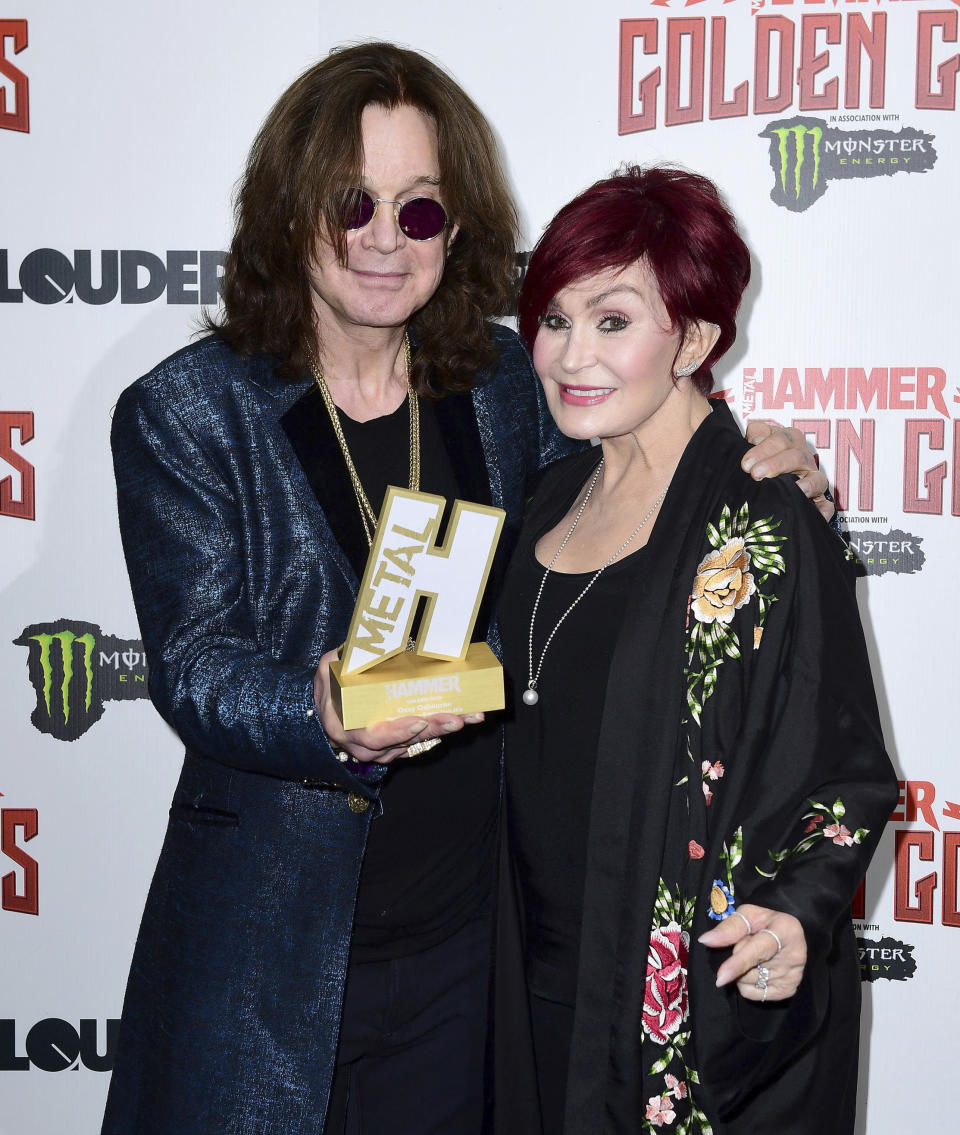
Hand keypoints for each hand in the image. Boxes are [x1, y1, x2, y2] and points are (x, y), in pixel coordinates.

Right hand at [312, 648, 483, 764]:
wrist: (328, 712)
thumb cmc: (330, 690)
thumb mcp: (327, 672)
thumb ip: (337, 661)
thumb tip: (357, 645)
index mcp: (347, 729)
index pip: (375, 737)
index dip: (397, 732)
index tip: (419, 720)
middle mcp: (366, 746)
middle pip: (405, 742)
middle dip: (434, 730)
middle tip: (458, 719)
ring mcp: (383, 749)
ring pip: (417, 743)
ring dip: (444, 730)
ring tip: (469, 717)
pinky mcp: (397, 746)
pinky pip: (421, 742)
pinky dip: (441, 731)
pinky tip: (463, 719)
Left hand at [698, 905, 806, 1001]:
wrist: (788, 934)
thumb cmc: (765, 922)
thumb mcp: (748, 915)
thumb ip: (729, 928)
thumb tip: (706, 940)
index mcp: (786, 930)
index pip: (757, 951)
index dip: (737, 963)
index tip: (721, 977)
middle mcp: (795, 956)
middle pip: (750, 969)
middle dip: (737, 958)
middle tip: (746, 944)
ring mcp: (794, 976)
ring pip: (749, 983)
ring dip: (741, 972)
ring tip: (753, 957)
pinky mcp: (789, 990)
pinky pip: (755, 994)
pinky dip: (747, 984)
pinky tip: (757, 970)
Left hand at [742, 420, 834, 522]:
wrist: (768, 481)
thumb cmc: (759, 460)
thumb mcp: (755, 442)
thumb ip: (756, 433)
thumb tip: (755, 436)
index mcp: (790, 441)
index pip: (782, 438)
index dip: (764, 449)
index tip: (746, 464)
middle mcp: (804, 458)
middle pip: (797, 456)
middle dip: (776, 464)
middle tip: (755, 474)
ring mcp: (813, 479)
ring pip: (816, 479)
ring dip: (803, 485)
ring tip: (786, 490)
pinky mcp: (818, 500)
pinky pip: (825, 505)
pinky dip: (823, 509)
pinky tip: (815, 513)